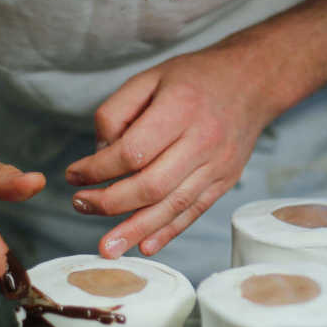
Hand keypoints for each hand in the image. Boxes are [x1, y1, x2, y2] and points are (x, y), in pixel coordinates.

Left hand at [64, 46, 275, 258]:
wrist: (252, 83)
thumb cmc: (195, 79)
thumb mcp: (149, 78)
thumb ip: (116, 112)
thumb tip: (100, 154)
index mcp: (180, 108)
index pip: (132, 152)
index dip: (97, 169)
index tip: (74, 175)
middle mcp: (202, 140)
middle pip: (151, 185)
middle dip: (110, 202)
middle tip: (81, 205)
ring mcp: (217, 165)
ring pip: (172, 206)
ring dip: (136, 230)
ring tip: (107, 248)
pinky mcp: (225, 181)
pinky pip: (194, 212)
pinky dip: (168, 232)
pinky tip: (145, 246)